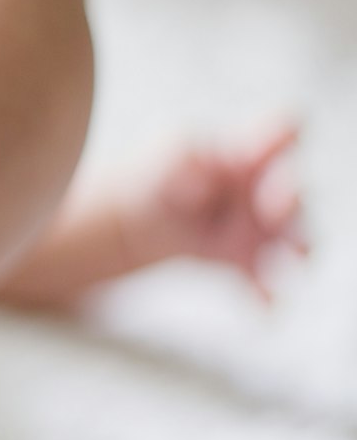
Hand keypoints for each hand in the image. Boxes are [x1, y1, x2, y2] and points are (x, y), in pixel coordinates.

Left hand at [149, 121, 307, 299]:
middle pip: (296, 192)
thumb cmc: (164, 170)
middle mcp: (266, 189)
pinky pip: (263, 283)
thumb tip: (203, 183)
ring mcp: (262, 228)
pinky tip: (266, 309)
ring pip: (294, 241)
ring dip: (295, 251)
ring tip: (290, 263)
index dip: (284, 135)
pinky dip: (267, 297)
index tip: (277, 143)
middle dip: (292, 201)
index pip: (283, 131)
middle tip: (273, 211)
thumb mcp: (168, 150)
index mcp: (250, 150)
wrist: (142, 217)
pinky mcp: (246, 262)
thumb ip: (187, 154)